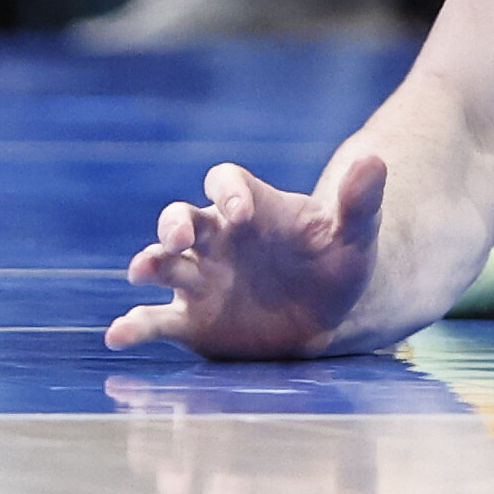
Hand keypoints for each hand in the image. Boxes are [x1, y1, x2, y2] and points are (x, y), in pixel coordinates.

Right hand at [106, 153, 387, 357]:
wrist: (330, 315)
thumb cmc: (338, 262)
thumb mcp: (355, 233)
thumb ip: (359, 200)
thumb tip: (374, 159)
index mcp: (252, 209)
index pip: (226, 183)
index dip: (229, 192)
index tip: (242, 212)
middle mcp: (217, 240)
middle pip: (181, 218)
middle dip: (175, 224)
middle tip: (180, 237)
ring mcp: (200, 279)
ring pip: (162, 263)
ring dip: (149, 263)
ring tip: (143, 272)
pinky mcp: (191, 320)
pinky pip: (157, 320)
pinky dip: (135, 325)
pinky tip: (119, 335)